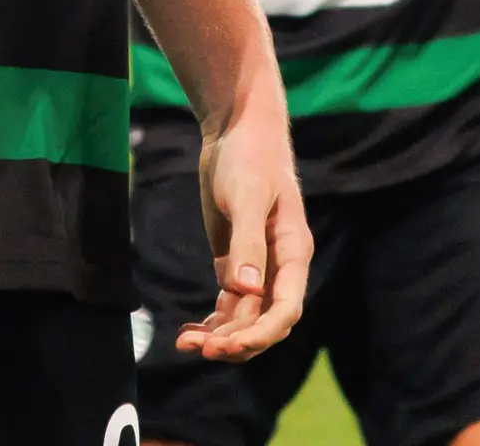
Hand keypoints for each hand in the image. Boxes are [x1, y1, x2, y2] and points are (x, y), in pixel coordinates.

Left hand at [179, 101, 310, 359]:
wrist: (237, 131)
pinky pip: (229, 304)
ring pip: (244, 318)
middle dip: (236, 341)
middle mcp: (279, 266)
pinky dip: (212, 322)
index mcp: (294, 252)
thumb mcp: (248, 196)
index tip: (230, 346)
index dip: (262, 333)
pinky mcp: (235, 262)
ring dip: (219, 336)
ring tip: (185, 343)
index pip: (286, 308)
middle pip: (265, 321)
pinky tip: (188, 332)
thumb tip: (246, 291)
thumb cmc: (250, 158)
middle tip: (199, 349)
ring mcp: (257, 267)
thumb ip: (248, 242)